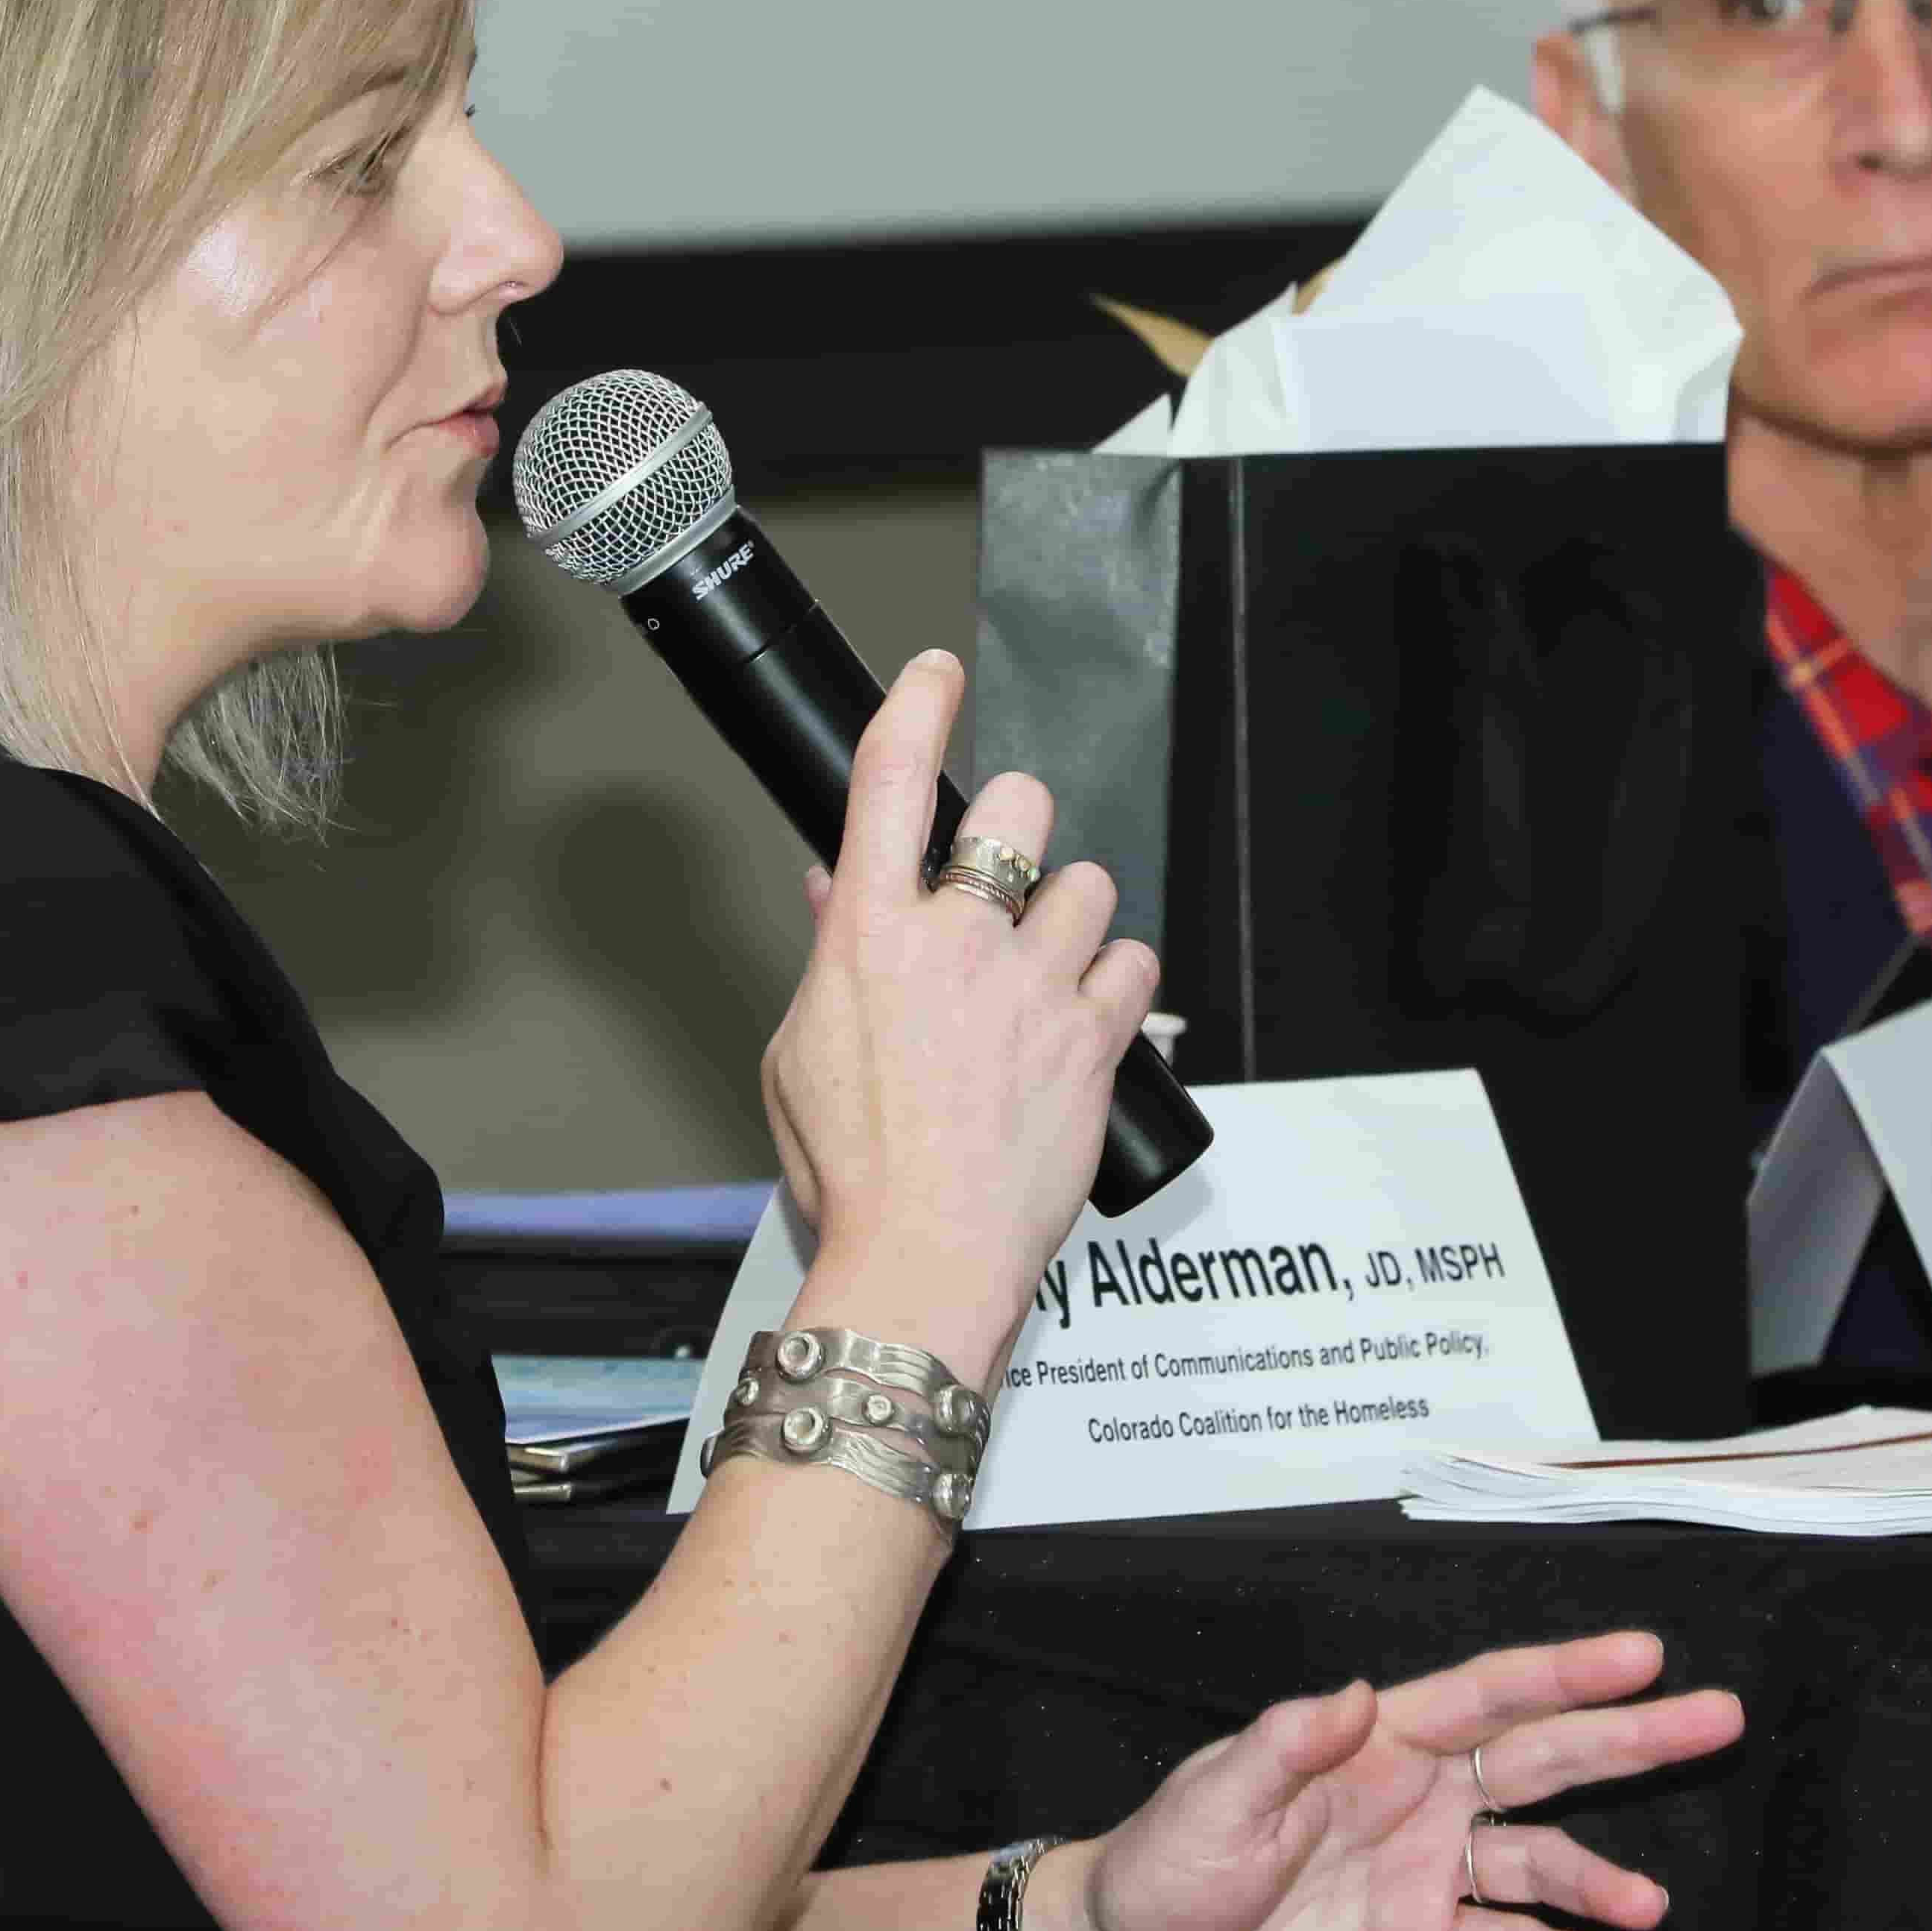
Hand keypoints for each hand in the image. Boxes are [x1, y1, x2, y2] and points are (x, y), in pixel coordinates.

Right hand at [758, 651, 1157, 1372]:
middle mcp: (956, 944)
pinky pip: (1132, 960)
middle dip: (1018, 820)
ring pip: (1088, 881)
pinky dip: (1116, 976)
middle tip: (1006, 868)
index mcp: (868, 938)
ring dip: (1071, 911)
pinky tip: (1087, 1008)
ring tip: (1047, 962)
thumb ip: (828, 959)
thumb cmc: (854, 1173)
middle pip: (1016, 806)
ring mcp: (1032, 988)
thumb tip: (835, 893)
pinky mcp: (1094, 1038)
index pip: (890, 779)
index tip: (937, 673)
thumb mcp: (799, 1057)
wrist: (923, 1257)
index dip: (919, 702)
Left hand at [1038, 1634, 1744, 1930]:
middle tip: (1717, 1718)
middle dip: (1630, 1740)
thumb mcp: (1214, 1798)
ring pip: (1538, 1862)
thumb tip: (1352, 1695)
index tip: (1643, 1653)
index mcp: (1378, 1741)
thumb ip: (1284, 1747)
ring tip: (1648, 1908)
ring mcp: (1428, 1871)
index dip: (1564, 1672)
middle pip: (1544, 1758)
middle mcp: (1422, 1795)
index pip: (1488, 1694)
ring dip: (1597, 1882)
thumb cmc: (1168, 1859)